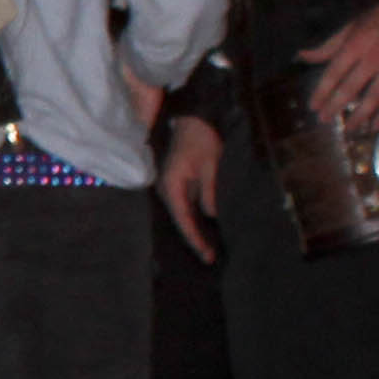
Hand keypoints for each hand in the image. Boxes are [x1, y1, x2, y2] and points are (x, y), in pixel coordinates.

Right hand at [158, 116, 222, 260]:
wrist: (194, 120)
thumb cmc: (202, 139)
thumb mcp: (211, 165)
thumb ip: (210, 191)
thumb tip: (212, 215)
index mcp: (171, 185)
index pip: (182, 218)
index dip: (195, 238)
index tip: (206, 254)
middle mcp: (166, 189)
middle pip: (180, 220)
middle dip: (194, 239)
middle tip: (210, 258)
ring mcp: (170, 188)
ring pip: (182, 215)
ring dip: (195, 230)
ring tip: (208, 249)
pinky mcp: (177, 186)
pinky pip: (185, 207)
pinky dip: (194, 219)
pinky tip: (205, 229)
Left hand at [304, 0, 378, 134]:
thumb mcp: (352, 26)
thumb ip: (329, 46)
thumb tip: (302, 56)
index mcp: (356, 44)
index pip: (333, 74)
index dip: (321, 93)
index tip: (313, 107)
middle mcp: (373, 58)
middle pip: (350, 89)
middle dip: (334, 107)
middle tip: (324, 120)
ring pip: (372, 100)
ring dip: (358, 117)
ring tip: (347, 130)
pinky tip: (373, 127)